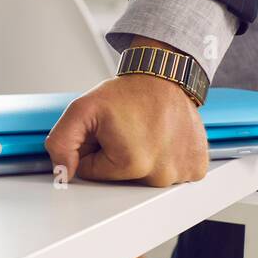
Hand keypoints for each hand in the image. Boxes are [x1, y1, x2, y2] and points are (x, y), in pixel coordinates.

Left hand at [44, 40, 208, 186]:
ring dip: (139, 159)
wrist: (164, 78)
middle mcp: (161, 174)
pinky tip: (162, 139)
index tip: (106, 131)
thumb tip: (63, 174)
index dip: (91, 149)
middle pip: (117, 178)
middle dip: (113, 156)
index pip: (90, 172)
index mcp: (131, 164)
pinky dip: (163, 159)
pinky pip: (169, 174)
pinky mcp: (196, 169)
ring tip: (144, 133)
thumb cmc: (128, 93)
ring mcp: (182, 173)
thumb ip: (61, 143)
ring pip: (141, 178)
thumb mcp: (81, 110)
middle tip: (125, 131)